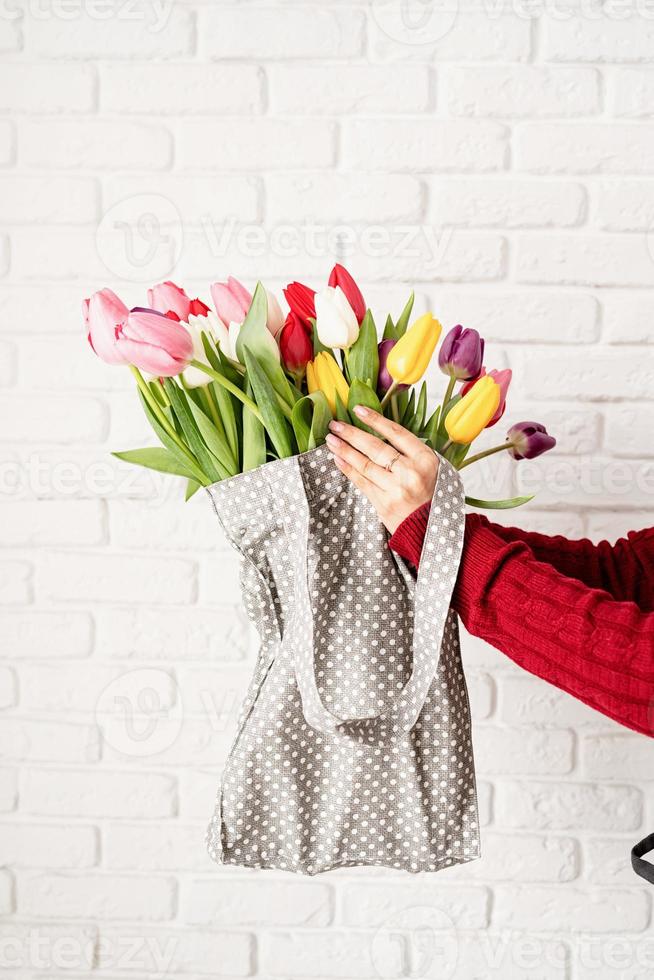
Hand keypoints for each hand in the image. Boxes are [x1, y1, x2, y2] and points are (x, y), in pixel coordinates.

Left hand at [325, 405, 438, 533]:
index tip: (358, 410)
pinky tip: (338, 458)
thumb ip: (411, 452)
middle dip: (353, 434)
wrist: (430, 528)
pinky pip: (361, 481)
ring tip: (331, 439)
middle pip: (376, 447)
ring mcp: (395, 489)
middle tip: (336, 424)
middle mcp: (410, 472)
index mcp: (425, 459)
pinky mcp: (383, 503)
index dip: (375, 420)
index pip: (396, 433)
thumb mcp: (433, 468)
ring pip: (365, 464)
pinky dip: (348, 469)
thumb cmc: (431, 495)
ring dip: (345, 450)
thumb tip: (380, 431)